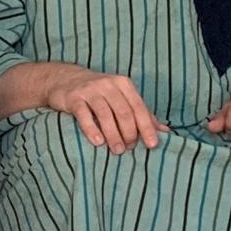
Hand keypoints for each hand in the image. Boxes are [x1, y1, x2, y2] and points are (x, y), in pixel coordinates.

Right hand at [44, 68, 167, 153]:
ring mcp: (90, 90)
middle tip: (129, 149)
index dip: (147, 127)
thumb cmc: (100, 93)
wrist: (65, 79)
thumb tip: (165, 132)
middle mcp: (108, 84)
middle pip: (123, 111)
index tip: (152, 145)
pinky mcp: (74, 98)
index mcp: (123, 84)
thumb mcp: (122, 98)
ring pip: (105, 114)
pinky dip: (91, 129)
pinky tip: (98, 142)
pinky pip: (84, 114)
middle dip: (129, 133)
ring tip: (117, 150)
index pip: (139, 107)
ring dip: (113, 134)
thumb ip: (141, 114)